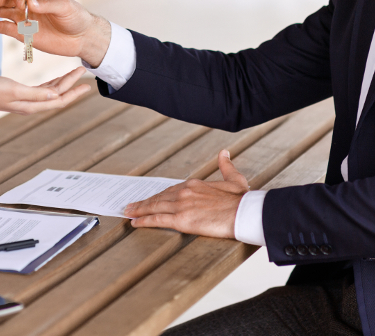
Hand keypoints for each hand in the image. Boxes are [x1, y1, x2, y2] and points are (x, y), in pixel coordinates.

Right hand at [0, 0, 111, 66]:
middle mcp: (27, 2)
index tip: (21, 5)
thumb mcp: (65, 8)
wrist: (81, 37)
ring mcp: (23, 17)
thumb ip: (47, 5)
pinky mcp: (23, 33)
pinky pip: (7, 28)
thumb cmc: (76, 17)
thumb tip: (29, 2)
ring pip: (3, 12)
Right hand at [0, 66, 91, 114]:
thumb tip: (56, 97)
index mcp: (32, 105)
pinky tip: (55, 79)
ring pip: (50, 92)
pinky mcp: (20, 94)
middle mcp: (31, 104)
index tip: (88, 85)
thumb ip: (35, 94)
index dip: (74, 93)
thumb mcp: (14, 89)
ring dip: (63, 84)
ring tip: (74, 75)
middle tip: (84, 74)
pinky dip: (51, 84)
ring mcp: (25, 100)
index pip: (59, 100)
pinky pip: (41, 90)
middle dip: (72, 85)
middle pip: (57, 96)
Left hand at [123, 150, 248, 238]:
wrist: (244, 212)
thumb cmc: (241, 200)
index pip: (172, 190)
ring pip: (155, 207)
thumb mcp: (235, 179)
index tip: (153, 197)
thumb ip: (226, 165)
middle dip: (145, 202)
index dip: (160, 195)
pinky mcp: (181, 220)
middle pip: (160, 198)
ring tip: (130, 212)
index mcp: (195, 184)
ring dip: (140, 209)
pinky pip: (157, 219)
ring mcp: (181, 206)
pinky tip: (136, 221)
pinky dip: (144, 220)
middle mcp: (185, 192)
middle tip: (132, 205)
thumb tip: (224, 153)